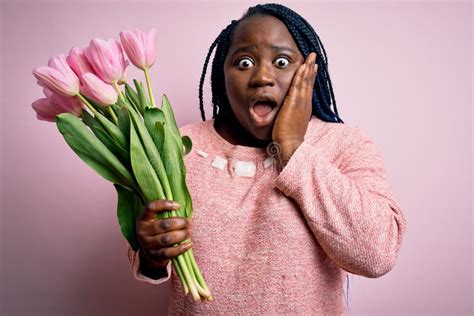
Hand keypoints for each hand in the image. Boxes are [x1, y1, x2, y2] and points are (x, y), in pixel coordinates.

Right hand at [136, 200, 192, 269]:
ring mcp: (148, 245)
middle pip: (164, 225)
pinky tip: (189, 244)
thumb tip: (184, 209)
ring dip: (182, 235)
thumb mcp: (156, 220)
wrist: (149, 253)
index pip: (150, 208)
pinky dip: (182, 248)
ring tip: (189, 232)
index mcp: (143, 219)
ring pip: (168, 239)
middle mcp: (143, 231)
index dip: (164, 204)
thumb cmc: (157, 231)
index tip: (177, 205)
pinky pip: (170, 252)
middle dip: (180, 223)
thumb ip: (166, 213)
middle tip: (188, 222)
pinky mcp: (155, 255)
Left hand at [272, 52, 317, 167]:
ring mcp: (301, 102)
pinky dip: (301, 76)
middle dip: (311, 68)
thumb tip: (288, 114)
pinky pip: (298, 86)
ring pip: (305, 82)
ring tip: (310, 57)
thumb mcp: (292, 123)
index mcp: (304, 107)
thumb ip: (291, 116)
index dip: (310, 77)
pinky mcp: (294, 103)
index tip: (312, 67)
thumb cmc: (289, 137)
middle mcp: (305, 103)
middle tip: (313, 57)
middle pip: (309, 82)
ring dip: (308, 68)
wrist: (290, 144)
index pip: (308, 89)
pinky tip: (302, 67)